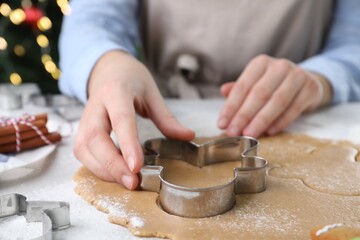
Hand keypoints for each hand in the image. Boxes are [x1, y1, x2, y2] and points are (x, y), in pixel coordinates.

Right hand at [74, 51, 194, 188]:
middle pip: (95, 137)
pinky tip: (114, 174)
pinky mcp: (81, 130)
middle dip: (112, 163)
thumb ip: (167, 117)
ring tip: (126, 182)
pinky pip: (82, 152)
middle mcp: (96, 105)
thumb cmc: (130, 79)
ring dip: (103, 169)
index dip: (128, 144)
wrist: (107, 69)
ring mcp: (85, 118)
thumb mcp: (152, 93)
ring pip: (84, 148)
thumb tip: (188, 136)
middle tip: (132, 182)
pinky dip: (96, 167)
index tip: (137, 166)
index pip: (120, 119)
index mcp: (116, 91)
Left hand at [218, 54, 331, 136]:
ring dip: (261, 120)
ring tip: (249, 135)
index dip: (231, 107)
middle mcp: (279, 66)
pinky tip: (269, 132)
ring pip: (277, 101)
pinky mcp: (310, 88)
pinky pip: (294, 108)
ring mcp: (297, 75)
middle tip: (233, 132)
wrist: (305, 82)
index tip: (222, 124)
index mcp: (260, 63)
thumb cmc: (273, 85)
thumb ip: (238, 89)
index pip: (242, 86)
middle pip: (259, 94)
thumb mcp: (254, 84)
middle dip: (244, 116)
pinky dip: (281, 122)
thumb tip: (223, 91)